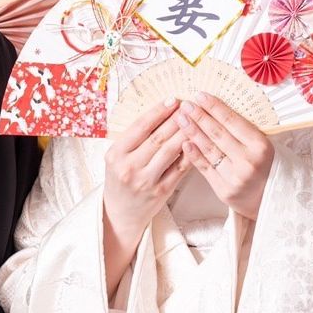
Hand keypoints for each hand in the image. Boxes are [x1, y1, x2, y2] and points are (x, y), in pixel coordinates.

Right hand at [102, 99, 191, 293]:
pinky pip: (179, 168)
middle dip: (176, 119)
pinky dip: (189, 153)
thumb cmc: (120, 179)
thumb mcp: (117, 157)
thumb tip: (161, 113)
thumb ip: (134, 139)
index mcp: (115, 154)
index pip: (140, 127)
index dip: (158, 111)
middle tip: (190, 105)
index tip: (172, 99)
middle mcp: (129, 167)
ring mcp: (146, 181)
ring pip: (170, 151)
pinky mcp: (161, 192)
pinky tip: (197, 141)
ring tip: (195, 119)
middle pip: (158, 137)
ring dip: (185, 132)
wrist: (120, 213)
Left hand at [176, 93, 274, 220]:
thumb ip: (242, 129)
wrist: (272, 198)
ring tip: (180, 118)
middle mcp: (248, 161)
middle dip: (199, 117)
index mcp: (260, 145)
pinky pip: (205, 168)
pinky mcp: (224, 190)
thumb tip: (215, 107)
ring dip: (192, 132)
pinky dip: (193, 154)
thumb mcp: (262, 144)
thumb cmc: (266, 165)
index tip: (200, 95)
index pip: (233, 121)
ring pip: (209, 149)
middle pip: (217, 134)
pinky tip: (184, 141)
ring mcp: (235, 177)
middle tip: (185, 104)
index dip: (214, 107)